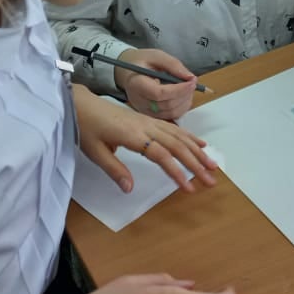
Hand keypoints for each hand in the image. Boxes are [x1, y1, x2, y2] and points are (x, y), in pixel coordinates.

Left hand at [74, 87, 217, 192]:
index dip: (176, 171)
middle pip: (177, 145)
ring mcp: (149, 121)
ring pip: (179, 136)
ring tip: (213, 166)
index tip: (188, 187)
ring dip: (198, 151)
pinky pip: (174, 128)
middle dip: (196, 163)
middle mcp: (146, 126)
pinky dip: (190, 137)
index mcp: (133, 135)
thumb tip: (130, 189)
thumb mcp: (95, 151)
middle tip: (211, 180)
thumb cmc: (86, 127)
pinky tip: (201, 145)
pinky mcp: (149, 120)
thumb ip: (114, 170)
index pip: (161, 155)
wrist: (81, 103)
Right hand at [114, 48, 197, 119]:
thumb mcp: (156, 56)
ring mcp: (144, 110)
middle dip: (184, 94)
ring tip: (189, 89)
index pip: (159, 93)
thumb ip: (173, 65)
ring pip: (170, 113)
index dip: (179, 89)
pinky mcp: (151, 115)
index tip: (192, 81)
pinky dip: (181, 108)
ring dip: (185, 102)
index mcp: (137, 84)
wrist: (128, 71)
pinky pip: (170, 116)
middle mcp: (139, 101)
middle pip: (167, 105)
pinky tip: (183, 96)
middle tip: (193, 83)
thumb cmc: (142, 62)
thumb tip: (190, 77)